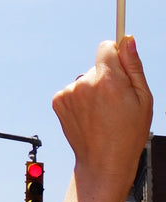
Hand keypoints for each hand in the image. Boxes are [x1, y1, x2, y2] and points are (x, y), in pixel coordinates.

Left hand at [53, 38, 152, 195]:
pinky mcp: (58, 101)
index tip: (119, 65)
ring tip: (102, 114)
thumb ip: (133, 66)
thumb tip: (127, 39)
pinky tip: (89, 117)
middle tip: (116, 104)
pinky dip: (80, 100)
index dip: (115, 56)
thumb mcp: (143, 99)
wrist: (103, 162)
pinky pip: (73, 91)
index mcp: (108, 80)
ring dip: (92, 91)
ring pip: (85, 80)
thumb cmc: (129, 133)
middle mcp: (85, 82)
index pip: (106, 47)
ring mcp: (69, 92)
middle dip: (107, 79)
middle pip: (97, 67)